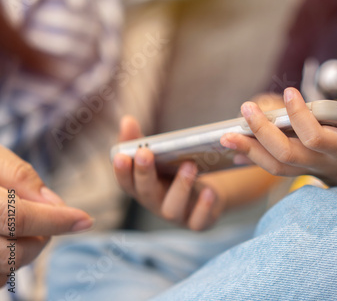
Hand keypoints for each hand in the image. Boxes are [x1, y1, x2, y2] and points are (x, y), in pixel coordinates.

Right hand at [0, 146, 92, 285]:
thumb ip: (21, 177)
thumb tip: (55, 204)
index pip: (18, 217)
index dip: (56, 220)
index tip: (85, 220)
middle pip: (13, 253)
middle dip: (41, 239)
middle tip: (48, 220)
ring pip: (3, 270)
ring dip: (23, 254)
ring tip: (19, 227)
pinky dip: (6, 266)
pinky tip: (5, 241)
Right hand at [113, 116, 225, 230]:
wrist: (207, 194)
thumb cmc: (176, 172)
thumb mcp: (160, 157)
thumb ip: (141, 141)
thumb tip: (127, 120)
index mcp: (142, 188)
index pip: (125, 183)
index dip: (121, 171)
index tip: (121, 155)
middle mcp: (156, 204)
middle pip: (146, 193)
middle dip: (144, 173)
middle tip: (145, 153)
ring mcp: (176, 215)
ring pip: (172, 209)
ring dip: (180, 186)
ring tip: (189, 164)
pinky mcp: (197, 222)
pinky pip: (198, 220)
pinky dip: (203, 207)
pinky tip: (208, 191)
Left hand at [220, 86, 336, 204]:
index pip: (316, 138)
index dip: (299, 117)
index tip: (290, 92)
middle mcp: (327, 164)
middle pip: (287, 155)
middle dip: (262, 134)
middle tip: (245, 110)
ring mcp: (316, 171)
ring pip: (277, 167)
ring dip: (250, 150)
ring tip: (226, 134)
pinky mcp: (309, 171)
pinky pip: (278, 169)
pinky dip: (256, 159)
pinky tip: (237, 149)